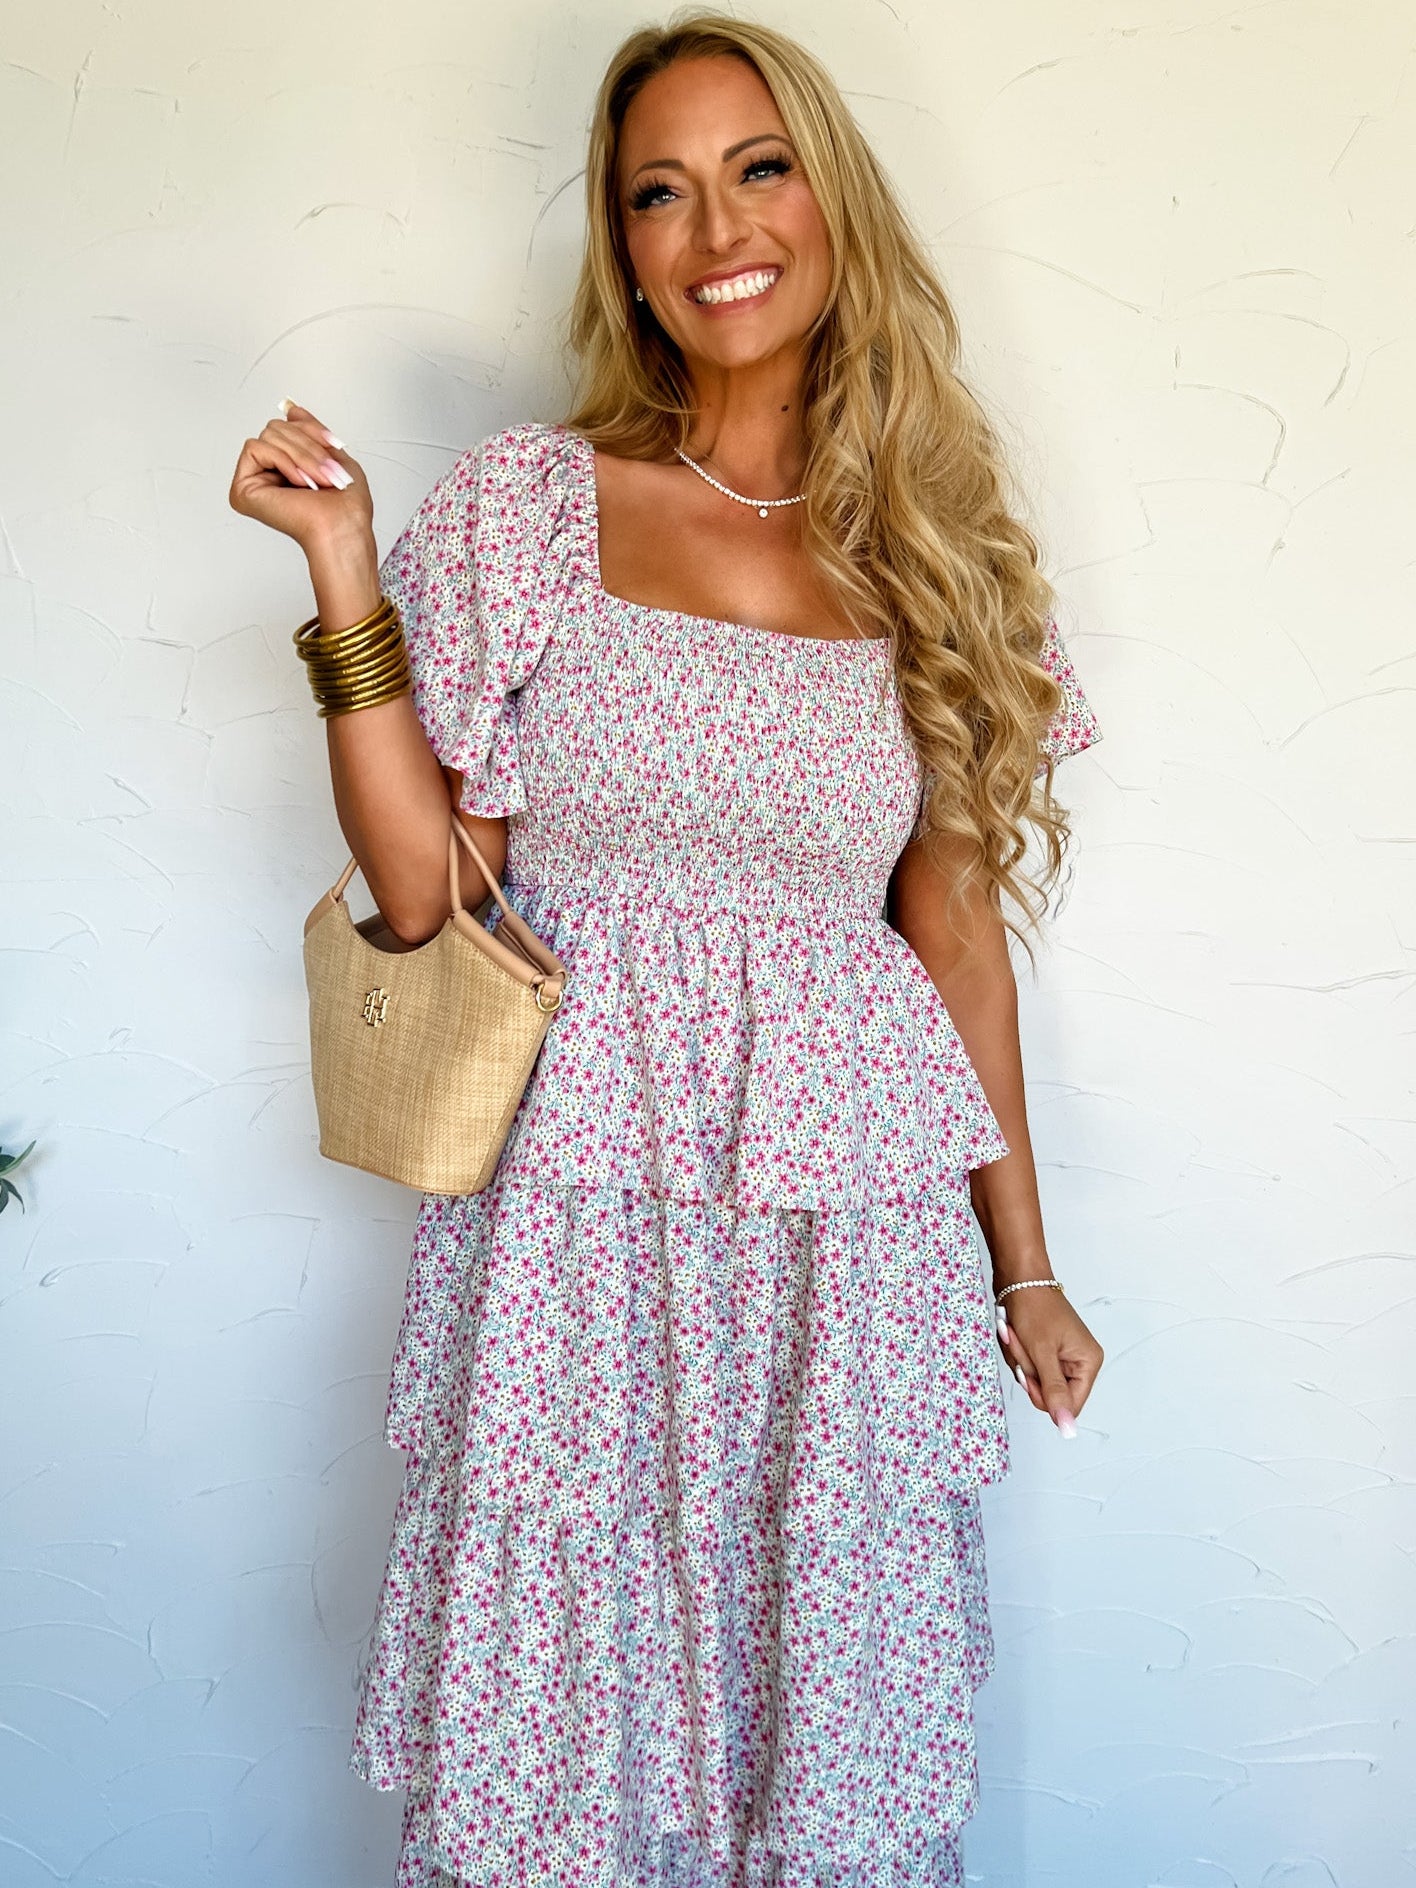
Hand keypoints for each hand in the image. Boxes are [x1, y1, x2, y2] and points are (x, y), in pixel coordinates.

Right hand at [227, 398, 372, 555]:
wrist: (343, 527)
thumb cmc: (345, 504)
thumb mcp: (331, 453)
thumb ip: (308, 429)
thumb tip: (290, 408)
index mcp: (287, 466)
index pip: (287, 425)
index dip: (311, 430)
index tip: (334, 445)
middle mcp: (268, 474)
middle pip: (275, 427)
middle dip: (307, 445)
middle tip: (325, 471)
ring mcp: (253, 481)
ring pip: (268, 435)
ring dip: (300, 455)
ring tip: (316, 479)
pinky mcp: (242, 489)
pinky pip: (255, 448)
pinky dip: (283, 461)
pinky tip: (298, 482)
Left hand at [996, 1285, 1102, 1436]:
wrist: (1017, 1278)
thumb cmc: (1034, 1307)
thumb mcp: (1042, 1353)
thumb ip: (1055, 1392)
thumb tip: (1067, 1428)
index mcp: (1088, 1362)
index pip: (1070, 1405)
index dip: (1044, 1395)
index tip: (1030, 1374)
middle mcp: (1078, 1362)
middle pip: (1049, 1394)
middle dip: (1029, 1373)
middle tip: (1025, 1346)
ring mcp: (1061, 1356)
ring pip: (1034, 1381)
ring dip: (1020, 1360)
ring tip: (1019, 1336)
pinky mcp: (1045, 1350)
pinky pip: (1027, 1368)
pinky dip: (1017, 1354)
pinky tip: (1015, 1335)